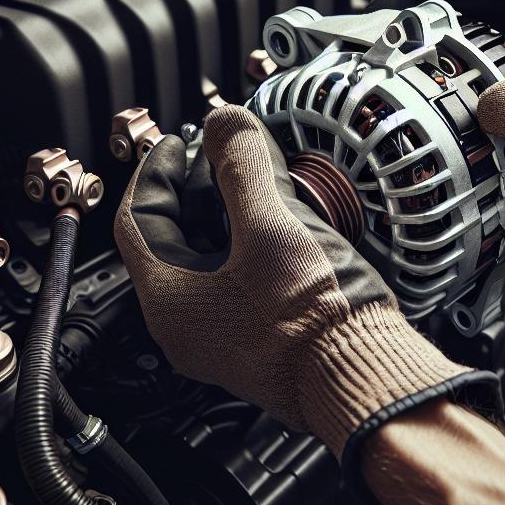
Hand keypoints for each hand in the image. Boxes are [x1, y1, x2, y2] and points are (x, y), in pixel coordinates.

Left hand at [114, 106, 492, 463]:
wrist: (366, 381)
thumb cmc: (314, 322)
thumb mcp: (272, 224)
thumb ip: (243, 165)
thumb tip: (224, 123)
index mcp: (170, 299)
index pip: (139, 218)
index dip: (157, 169)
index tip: (179, 141)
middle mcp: (187, 326)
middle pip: (172, 238)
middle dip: (196, 189)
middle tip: (222, 156)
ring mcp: (223, 338)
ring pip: (208, 260)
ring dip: (227, 216)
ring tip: (259, 184)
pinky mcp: (260, 341)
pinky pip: (238, 281)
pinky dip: (250, 244)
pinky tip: (284, 228)